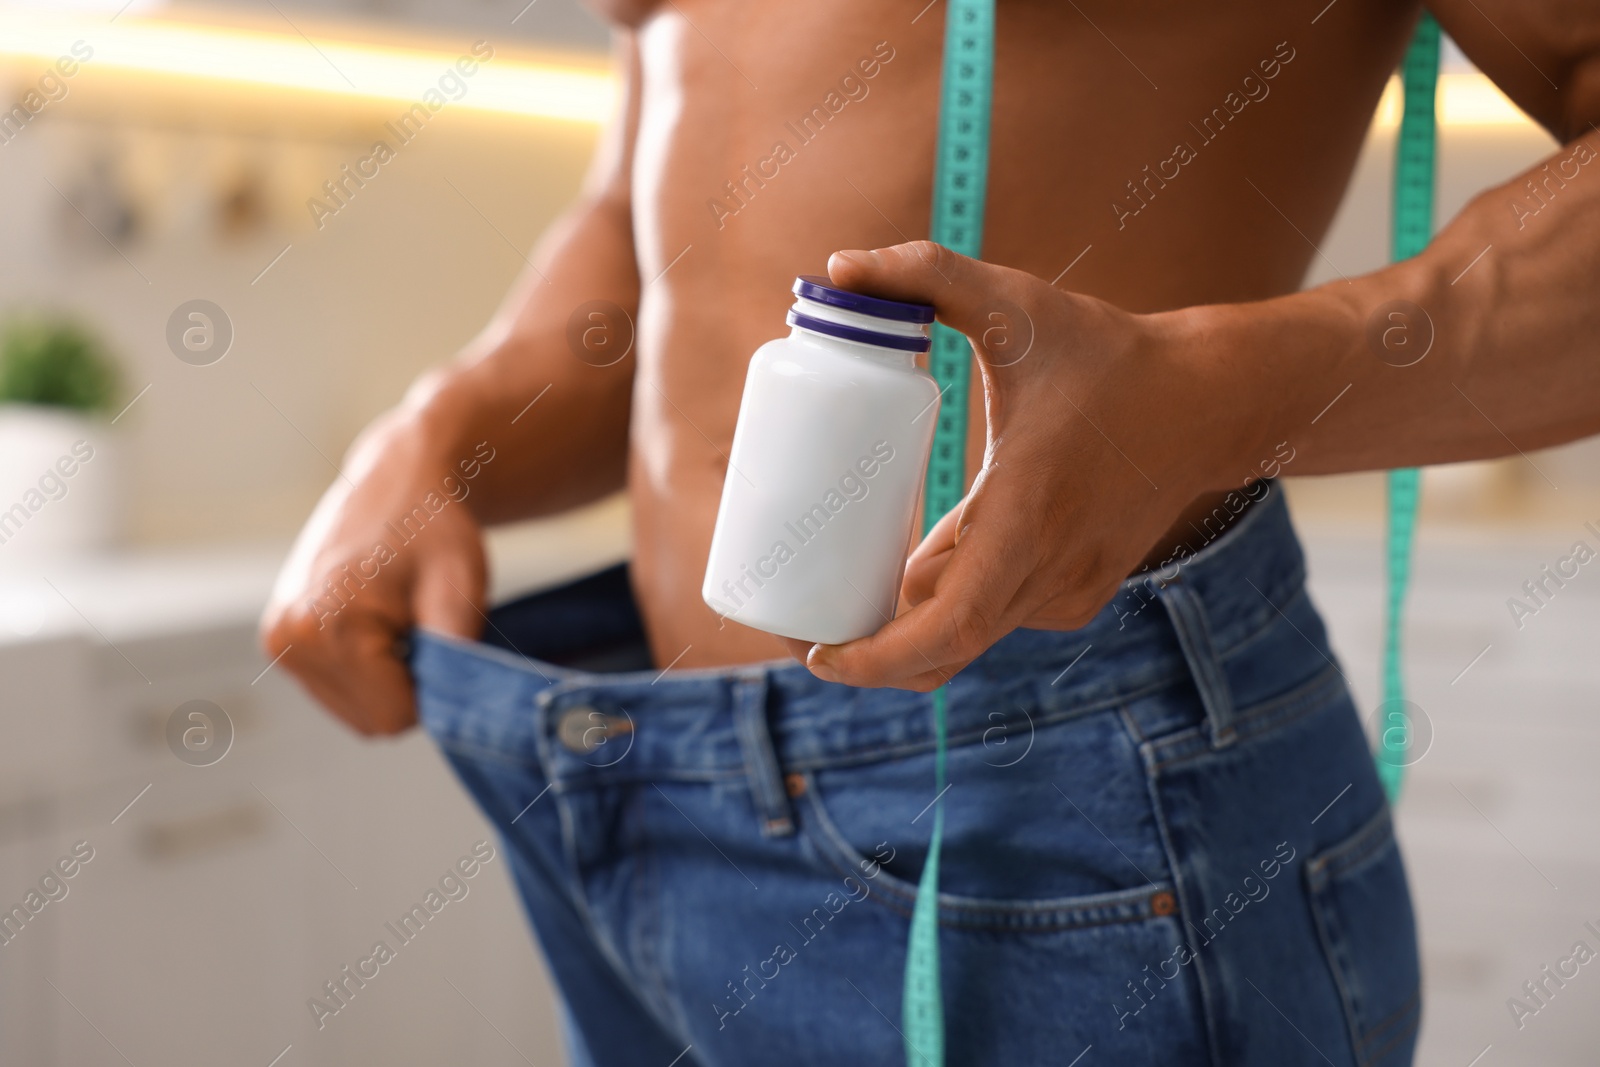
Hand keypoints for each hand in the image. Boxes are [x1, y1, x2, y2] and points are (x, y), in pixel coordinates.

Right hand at [259, 410, 487, 733]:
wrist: (396, 483)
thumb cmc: (434, 530)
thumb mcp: (460, 587)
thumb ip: (455, 656)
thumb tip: (453, 716)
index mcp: (330, 625)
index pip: (394, 717)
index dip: (432, 690)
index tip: (437, 639)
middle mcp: (290, 638)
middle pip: (372, 720)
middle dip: (408, 686)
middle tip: (419, 626)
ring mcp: (278, 641)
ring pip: (355, 711)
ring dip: (387, 681)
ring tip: (397, 622)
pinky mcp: (278, 641)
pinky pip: (337, 691)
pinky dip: (366, 672)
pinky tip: (375, 625)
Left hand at [782, 241, 1252, 690]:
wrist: (1209, 402)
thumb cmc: (1112, 356)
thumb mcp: (1019, 305)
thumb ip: (929, 273)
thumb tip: (839, 265)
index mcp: (1027, 520)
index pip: (947, 629)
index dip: (876, 658)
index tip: (816, 654)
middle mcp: (1049, 574)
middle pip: (940, 652)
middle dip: (863, 656)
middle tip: (795, 631)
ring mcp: (1066, 593)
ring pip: (963, 636)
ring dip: (899, 628)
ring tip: (829, 598)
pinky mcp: (1075, 594)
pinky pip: (991, 615)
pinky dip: (942, 607)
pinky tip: (899, 577)